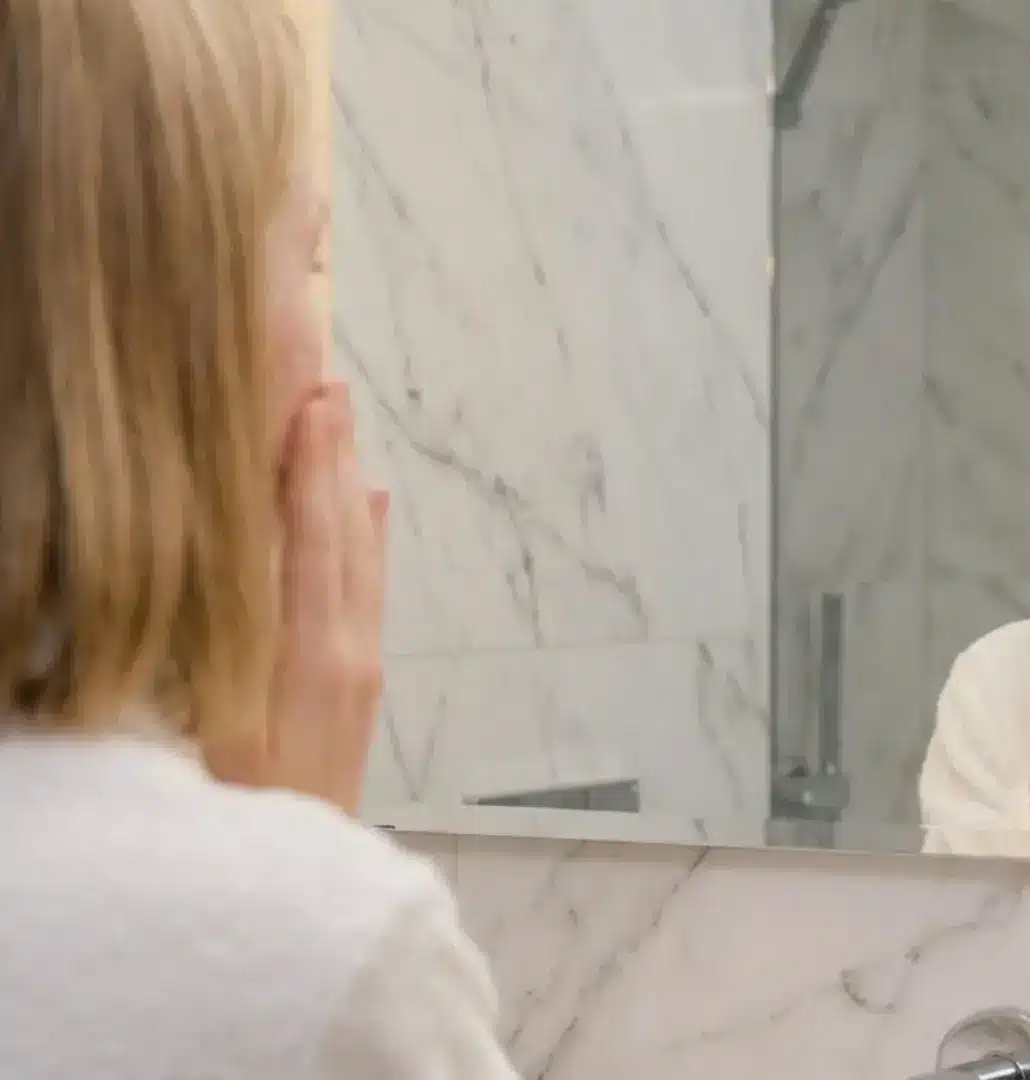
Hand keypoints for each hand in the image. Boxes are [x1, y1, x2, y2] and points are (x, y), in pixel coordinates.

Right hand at [206, 383, 389, 814]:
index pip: (313, 538)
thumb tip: (222, 572)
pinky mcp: (360, 686)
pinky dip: (365, 539)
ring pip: (360, 555)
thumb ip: (224, 654)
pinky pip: (366, 591)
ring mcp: (360, 668)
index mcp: (313, 656)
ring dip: (348, 486)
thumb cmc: (239, 820)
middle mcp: (349, 652)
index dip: (308, 466)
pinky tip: (368, 506)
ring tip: (341, 424)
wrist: (296, 900)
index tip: (308, 397)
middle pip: (344, 533)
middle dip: (333, 457)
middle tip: (327, 380)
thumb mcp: (218, 735)